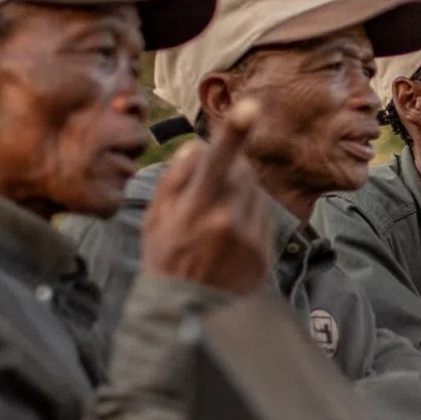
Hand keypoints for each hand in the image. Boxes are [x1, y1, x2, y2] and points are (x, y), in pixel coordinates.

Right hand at [141, 99, 271, 295]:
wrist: (186, 313)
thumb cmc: (164, 258)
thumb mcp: (155, 219)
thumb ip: (174, 180)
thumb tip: (195, 148)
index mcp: (196, 209)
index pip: (218, 162)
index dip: (234, 132)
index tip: (249, 107)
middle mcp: (227, 221)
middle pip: (243, 170)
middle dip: (231, 168)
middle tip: (209, 187)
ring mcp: (250, 238)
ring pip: (255, 193)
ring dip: (240, 193)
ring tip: (216, 220)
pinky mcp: (265, 252)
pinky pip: (263, 217)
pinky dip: (250, 217)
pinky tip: (229, 238)